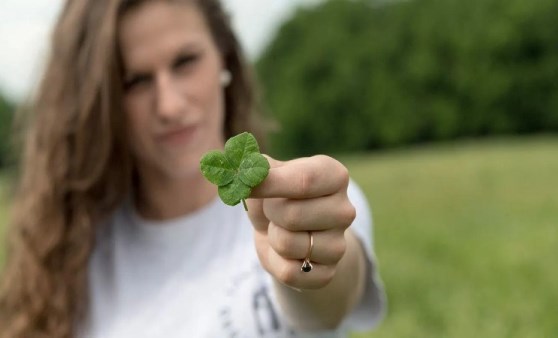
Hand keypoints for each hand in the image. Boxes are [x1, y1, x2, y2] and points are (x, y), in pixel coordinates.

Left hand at [247, 155, 355, 289]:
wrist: (284, 232)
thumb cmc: (276, 195)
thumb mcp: (267, 174)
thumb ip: (256, 167)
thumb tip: (243, 169)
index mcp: (334, 176)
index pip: (304, 180)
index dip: (270, 184)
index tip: (247, 185)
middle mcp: (345, 210)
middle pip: (292, 215)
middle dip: (270, 213)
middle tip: (273, 210)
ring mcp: (340, 244)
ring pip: (288, 245)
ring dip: (272, 237)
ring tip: (281, 229)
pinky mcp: (328, 273)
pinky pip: (289, 272)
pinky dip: (275, 262)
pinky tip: (284, 252)